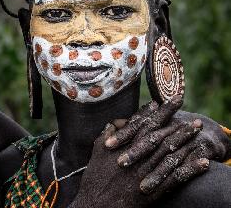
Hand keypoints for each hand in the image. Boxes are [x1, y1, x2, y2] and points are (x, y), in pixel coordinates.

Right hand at [69, 96, 208, 207]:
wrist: (96, 204)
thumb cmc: (95, 179)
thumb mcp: (96, 153)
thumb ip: (105, 136)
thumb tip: (114, 123)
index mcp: (123, 147)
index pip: (141, 125)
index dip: (153, 113)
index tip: (163, 101)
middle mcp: (137, 158)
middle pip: (159, 136)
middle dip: (174, 121)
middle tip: (184, 108)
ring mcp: (146, 173)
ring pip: (170, 153)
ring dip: (185, 139)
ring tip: (196, 128)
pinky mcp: (154, 191)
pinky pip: (176, 178)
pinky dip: (190, 169)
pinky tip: (203, 162)